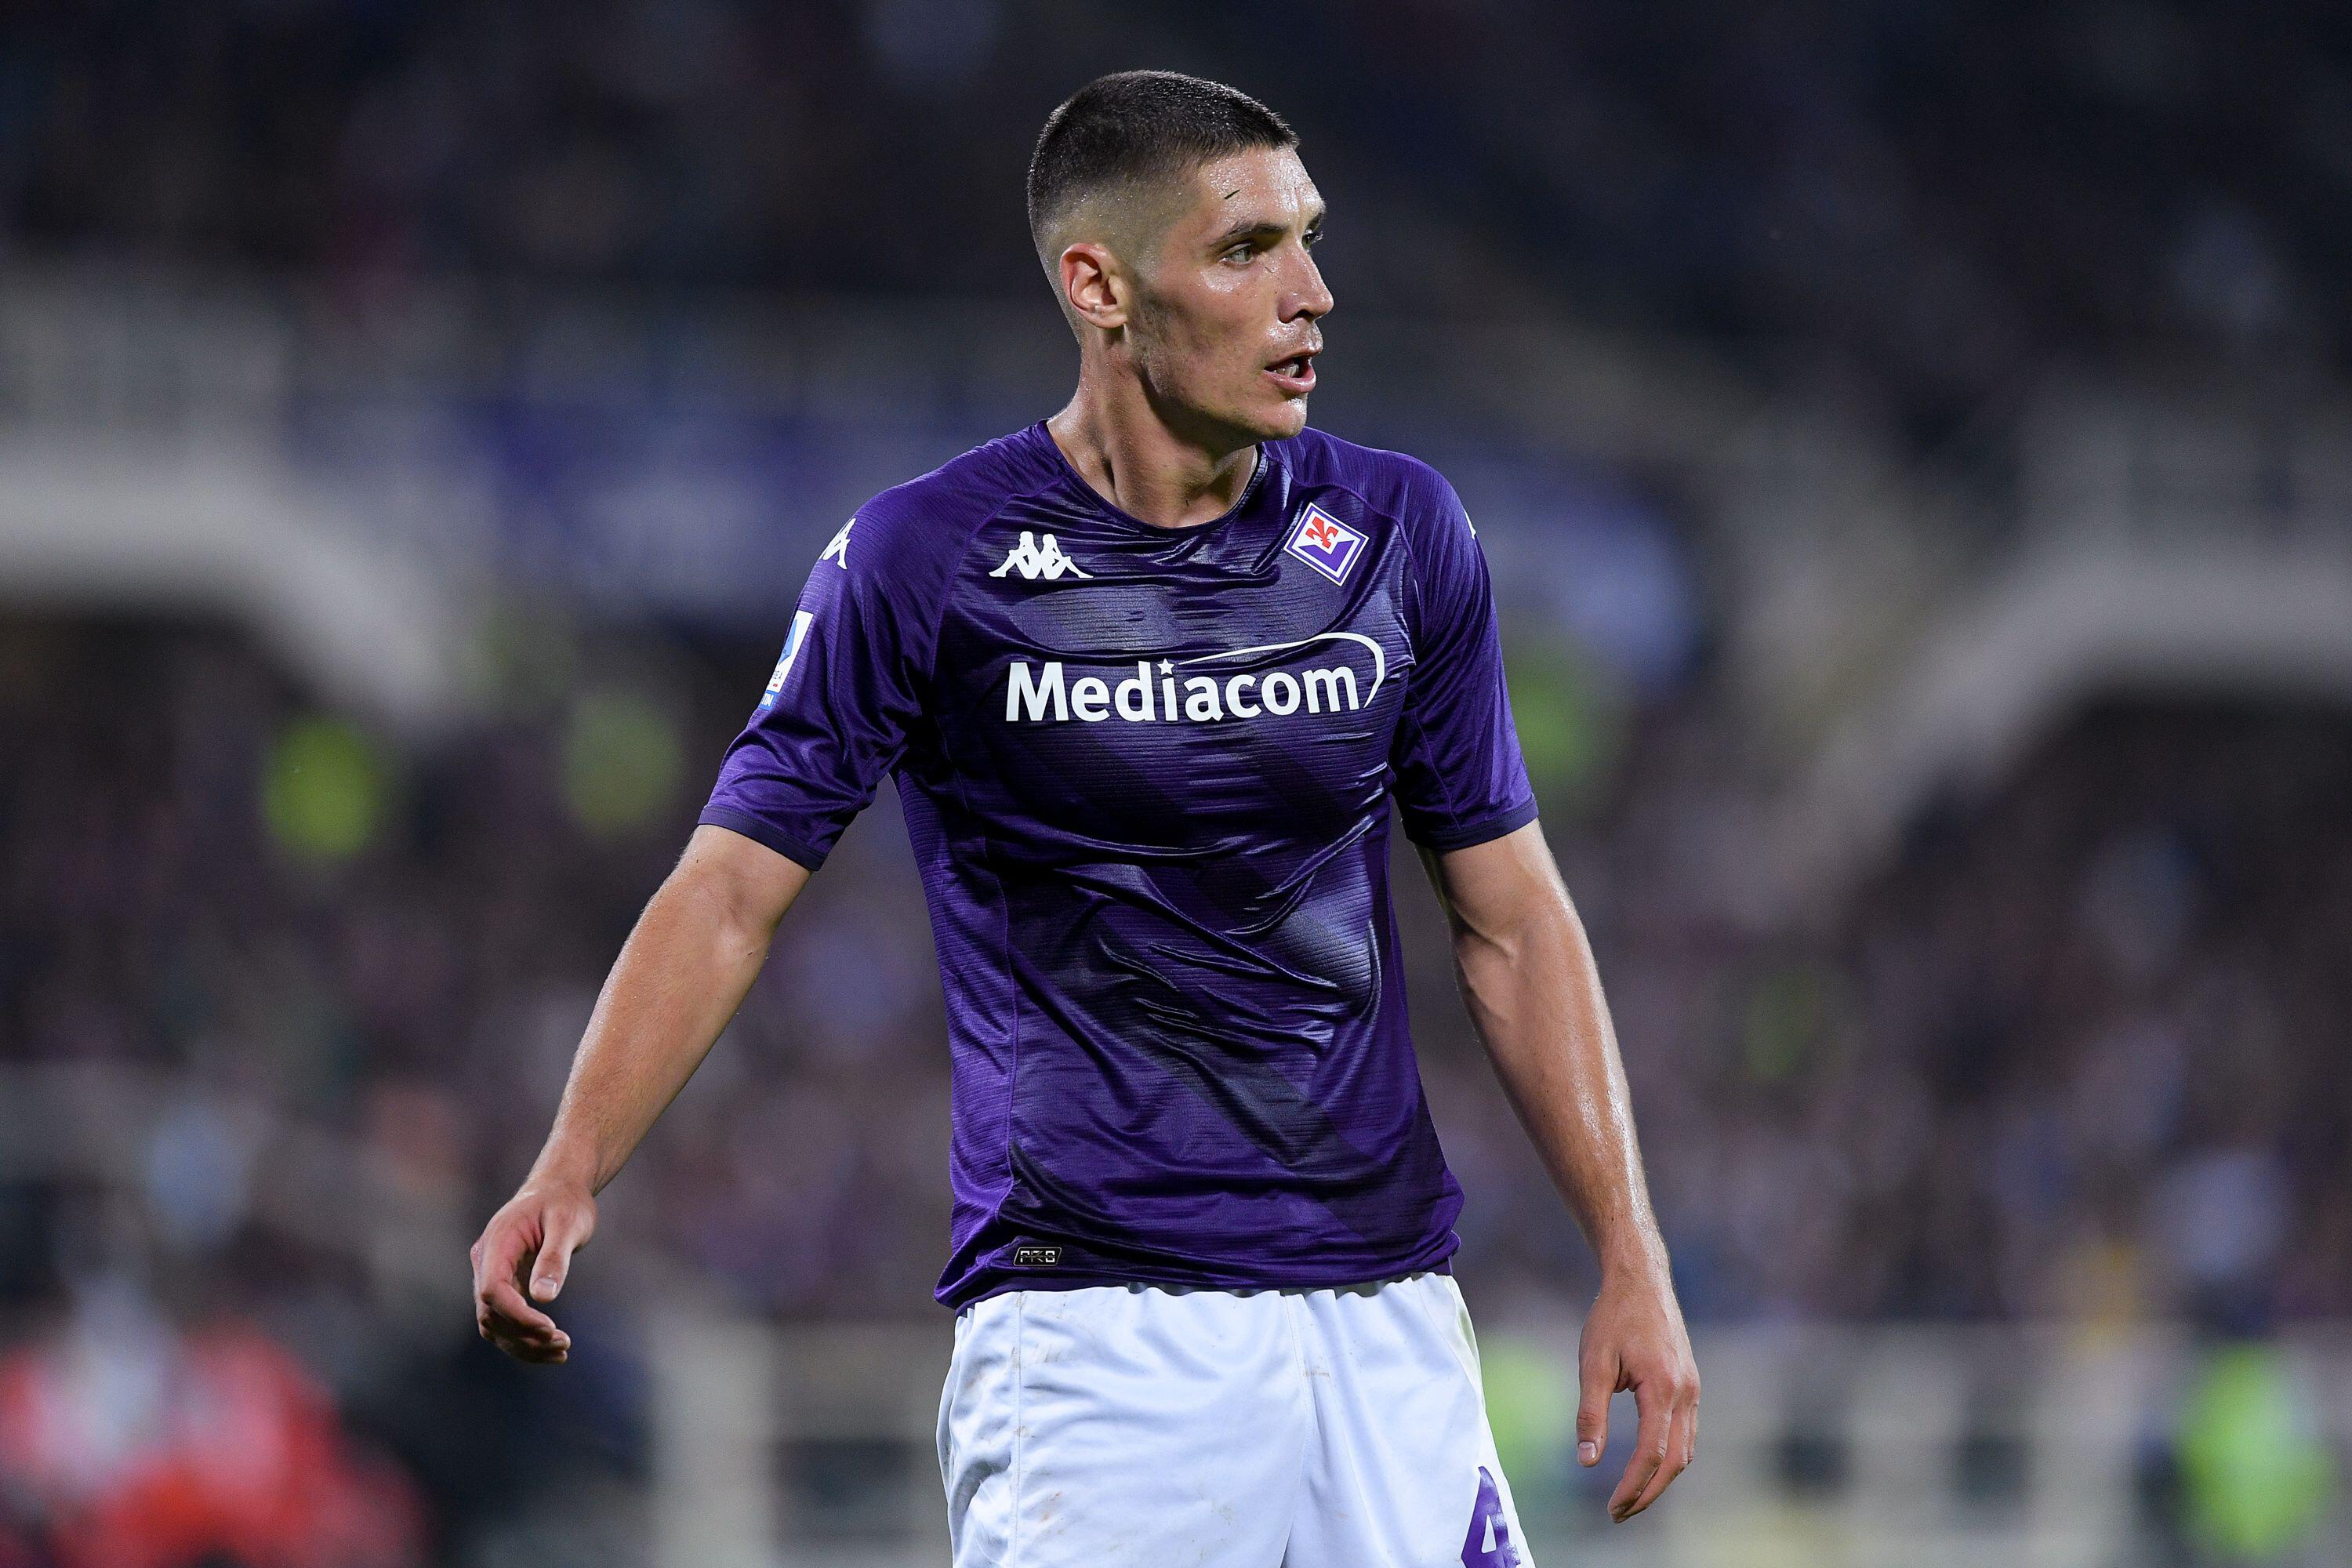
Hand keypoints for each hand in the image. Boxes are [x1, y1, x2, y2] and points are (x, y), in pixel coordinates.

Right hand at [470, 1182, 596, 1363]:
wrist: (559, 1189)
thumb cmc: (565, 1202)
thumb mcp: (567, 1223)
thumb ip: (554, 1258)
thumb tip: (543, 1298)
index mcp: (497, 1242)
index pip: (492, 1289)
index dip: (516, 1314)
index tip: (549, 1328)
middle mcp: (486, 1261)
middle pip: (490, 1313)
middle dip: (523, 1335)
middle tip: (563, 1344)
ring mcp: (492, 1274)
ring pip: (495, 1323)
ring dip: (524, 1344)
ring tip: (562, 1351)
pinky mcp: (504, 1284)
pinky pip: (506, 1319)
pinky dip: (525, 1337)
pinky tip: (553, 1348)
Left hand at [1576, 1257, 1698, 1521]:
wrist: (1641, 1279)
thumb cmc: (1613, 1316)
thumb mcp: (1593, 1363)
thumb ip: (1590, 1414)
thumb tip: (1587, 1461)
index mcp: (1663, 1388)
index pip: (1652, 1454)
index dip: (1632, 1486)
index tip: (1611, 1508)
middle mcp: (1686, 1393)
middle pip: (1675, 1461)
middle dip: (1648, 1492)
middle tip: (1618, 1513)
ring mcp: (1693, 1388)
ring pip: (1684, 1450)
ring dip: (1660, 1479)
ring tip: (1630, 1497)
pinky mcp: (1690, 1384)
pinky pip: (1685, 1432)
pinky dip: (1668, 1456)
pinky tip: (1646, 1464)